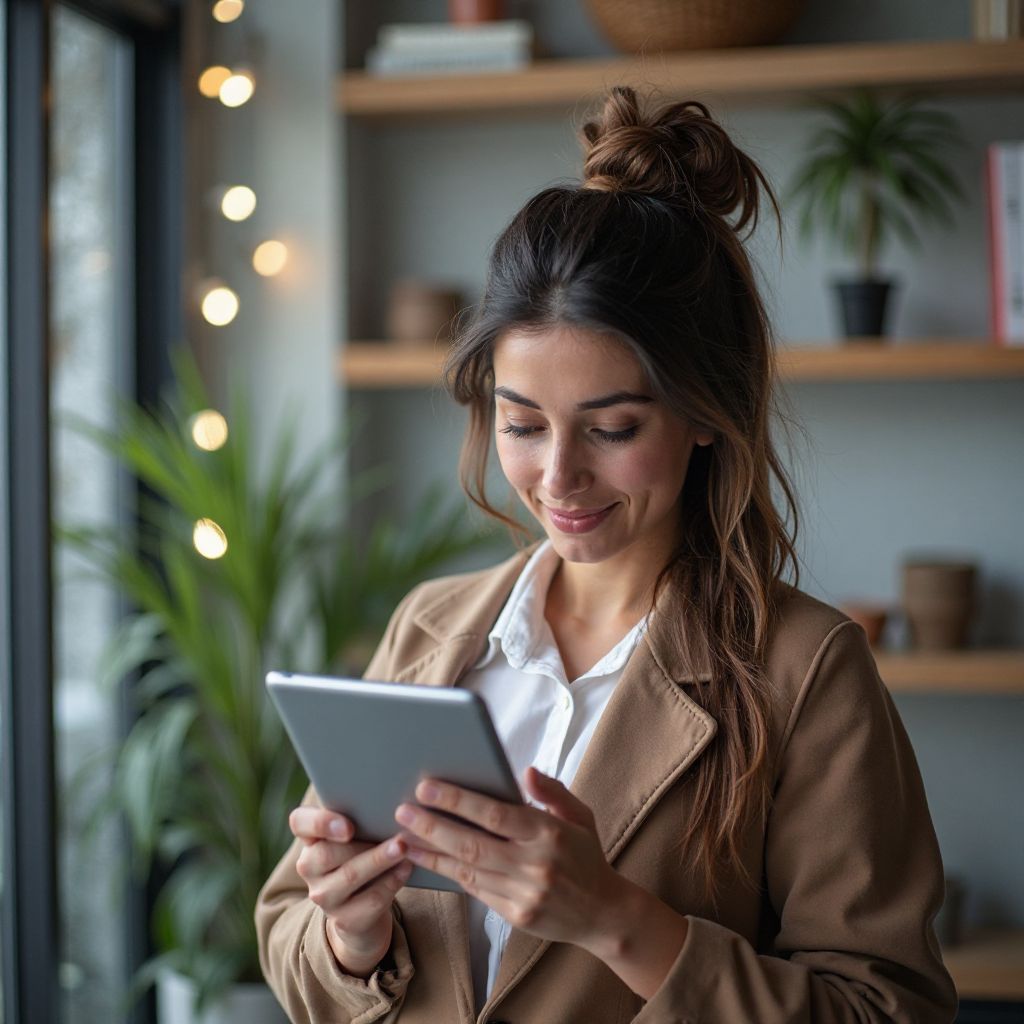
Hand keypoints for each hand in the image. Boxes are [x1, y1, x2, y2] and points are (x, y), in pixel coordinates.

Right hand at [289, 805, 412, 976]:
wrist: (362, 907)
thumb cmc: (362, 854)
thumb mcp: (357, 835)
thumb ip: (362, 816)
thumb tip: (391, 802)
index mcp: (310, 837)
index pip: (299, 822)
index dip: (320, 822)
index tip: (349, 827)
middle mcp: (309, 866)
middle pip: (327, 853)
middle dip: (364, 845)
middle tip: (397, 837)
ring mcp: (324, 895)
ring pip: (350, 876)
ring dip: (380, 861)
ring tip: (403, 849)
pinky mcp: (343, 918)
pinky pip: (369, 899)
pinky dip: (391, 881)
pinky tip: (405, 868)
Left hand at [394, 766, 627, 951]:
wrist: (603, 914)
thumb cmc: (586, 856)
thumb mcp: (580, 815)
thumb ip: (552, 792)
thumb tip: (526, 772)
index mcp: (549, 833)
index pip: (495, 815)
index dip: (458, 800)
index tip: (427, 787)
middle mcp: (535, 865)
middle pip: (473, 844)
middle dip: (432, 826)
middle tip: (402, 810)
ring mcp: (524, 894)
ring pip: (467, 870)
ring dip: (431, 852)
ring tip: (402, 837)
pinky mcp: (515, 916)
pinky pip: (475, 890)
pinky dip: (449, 873)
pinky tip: (428, 859)